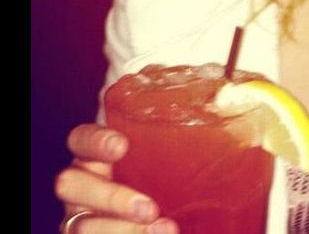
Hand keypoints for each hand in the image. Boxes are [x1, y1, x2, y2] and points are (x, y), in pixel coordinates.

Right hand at [54, 123, 178, 232]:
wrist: (156, 214)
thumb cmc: (163, 174)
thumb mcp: (168, 152)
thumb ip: (186, 132)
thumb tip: (229, 97)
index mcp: (97, 154)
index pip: (80, 139)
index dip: (94, 141)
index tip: (122, 145)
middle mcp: (81, 184)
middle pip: (70, 184)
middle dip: (110, 197)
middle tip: (149, 207)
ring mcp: (79, 216)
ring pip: (81, 225)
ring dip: (122, 230)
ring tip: (163, 229)